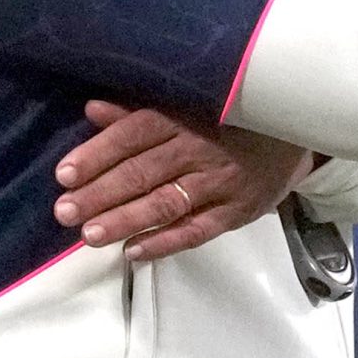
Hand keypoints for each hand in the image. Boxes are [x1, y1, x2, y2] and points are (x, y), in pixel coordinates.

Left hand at [54, 100, 313, 261]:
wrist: (292, 134)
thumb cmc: (225, 119)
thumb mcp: (185, 105)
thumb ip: (136, 112)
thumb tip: (92, 110)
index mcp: (182, 116)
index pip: (134, 133)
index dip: (98, 153)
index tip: (64, 174)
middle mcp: (199, 148)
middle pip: (143, 172)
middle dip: (101, 194)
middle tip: (66, 212)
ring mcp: (220, 182)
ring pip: (166, 203)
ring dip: (126, 220)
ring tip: (90, 235)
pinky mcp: (236, 211)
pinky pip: (197, 230)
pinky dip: (165, 242)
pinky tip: (133, 252)